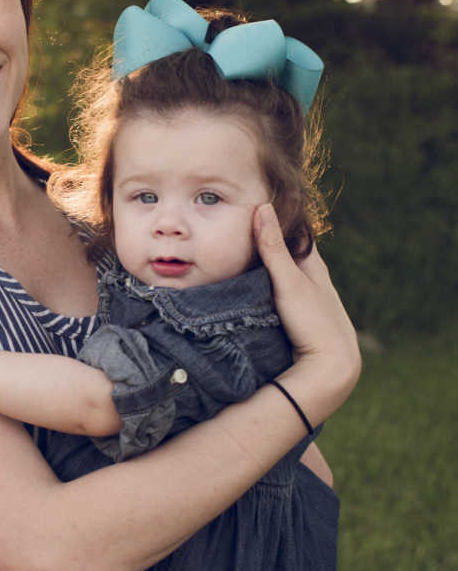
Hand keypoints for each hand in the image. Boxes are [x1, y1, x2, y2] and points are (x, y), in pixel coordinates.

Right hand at [253, 203, 360, 400]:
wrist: (330, 367)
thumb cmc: (314, 321)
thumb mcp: (288, 281)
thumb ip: (273, 247)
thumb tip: (262, 207)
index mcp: (314, 265)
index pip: (297, 231)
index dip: (279, 217)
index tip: (257, 203)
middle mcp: (313, 279)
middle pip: (289, 252)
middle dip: (269, 240)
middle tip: (241, 227)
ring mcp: (306, 299)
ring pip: (284, 275)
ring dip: (266, 266)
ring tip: (239, 253)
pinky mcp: (298, 317)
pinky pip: (278, 294)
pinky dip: (266, 286)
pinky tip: (251, 288)